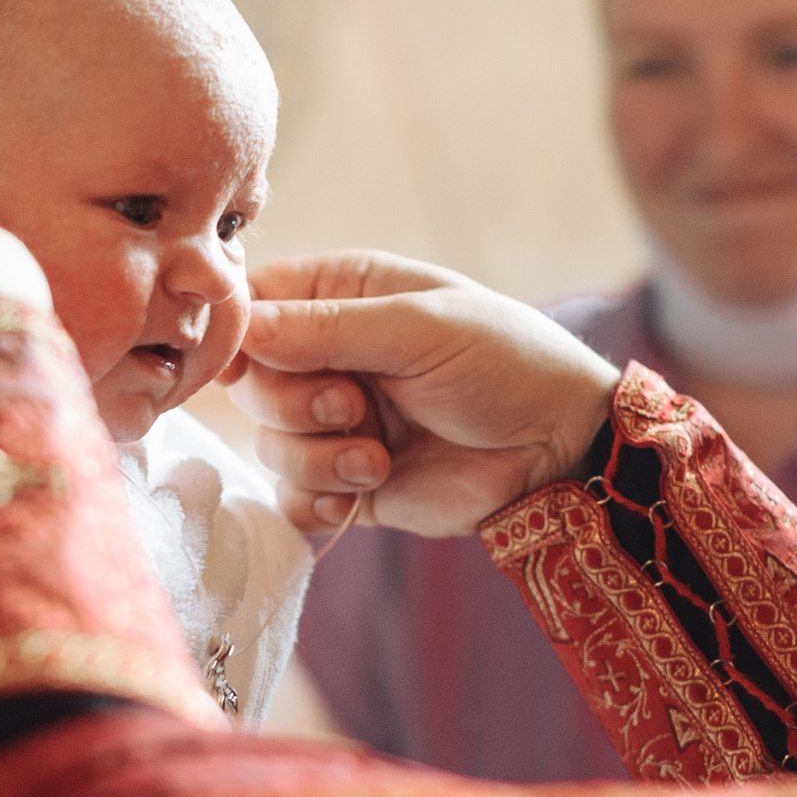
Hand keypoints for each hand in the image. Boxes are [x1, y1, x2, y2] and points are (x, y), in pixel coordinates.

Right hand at [227, 251, 619, 535]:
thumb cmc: (504, 363)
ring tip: (378, 459)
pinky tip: (364, 493)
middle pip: (249, 382)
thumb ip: (325, 328)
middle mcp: (328, 356)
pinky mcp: (348, 481)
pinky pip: (292, 497)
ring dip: (316, 459)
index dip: (236, 335)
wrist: (560, 449)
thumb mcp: (418, 329)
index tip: (241, 363)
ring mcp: (336, 422)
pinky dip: (318, 501)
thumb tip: (241, 327)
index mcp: (341, 295)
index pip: (252, 304)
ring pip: (268, 444)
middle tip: (351, 408)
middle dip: (290, 405)